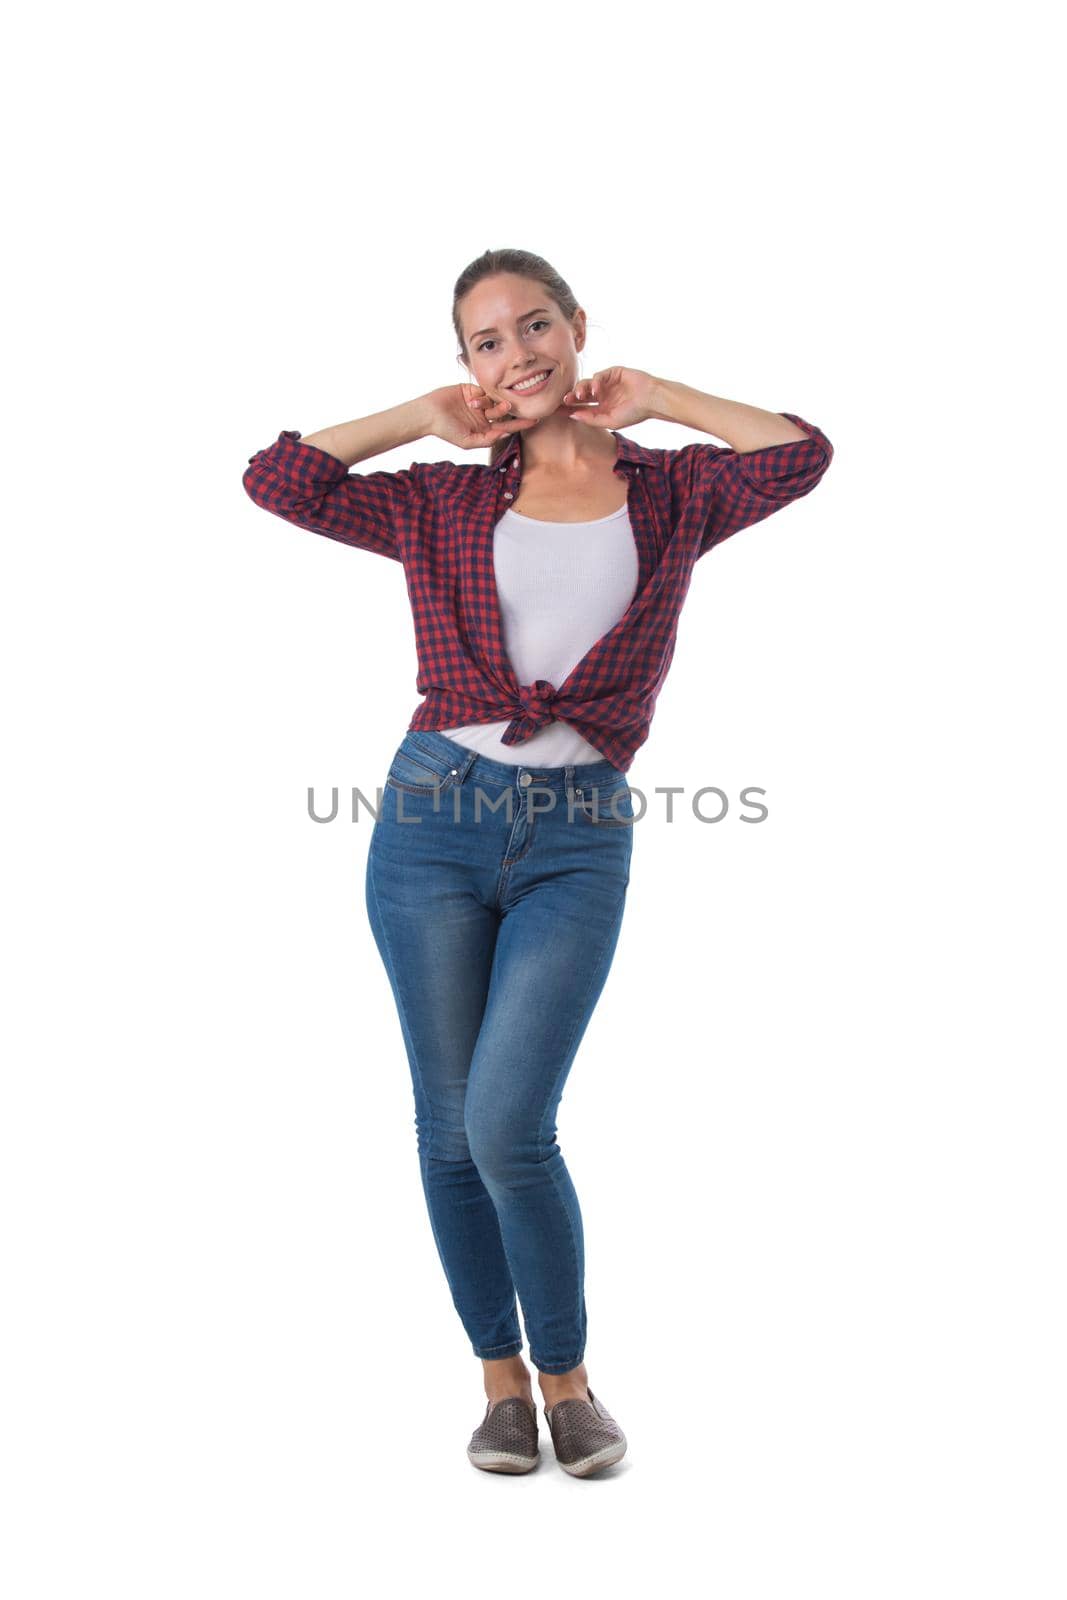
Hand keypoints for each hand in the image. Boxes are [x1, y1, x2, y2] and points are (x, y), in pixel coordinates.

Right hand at [423, 383, 540, 451]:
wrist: (428, 413)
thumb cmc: (446, 430)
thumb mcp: (467, 441)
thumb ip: (487, 439)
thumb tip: (505, 434)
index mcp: (485, 430)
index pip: (507, 427)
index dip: (521, 424)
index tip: (535, 419)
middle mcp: (484, 417)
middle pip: (503, 413)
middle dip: (508, 410)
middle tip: (510, 407)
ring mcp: (479, 403)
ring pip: (494, 400)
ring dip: (494, 403)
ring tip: (488, 405)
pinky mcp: (472, 390)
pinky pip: (484, 390)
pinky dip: (484, 393)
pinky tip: (479, 397)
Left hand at [561, 367, 658, 429]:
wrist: (651, 399)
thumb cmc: (634, 413)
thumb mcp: (610, 421)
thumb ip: (591, 419)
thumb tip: (572, 415)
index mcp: (601, 408)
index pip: (581, 407)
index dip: (568, 408)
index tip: (556, 411)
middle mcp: (602, 395)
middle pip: (580, 395)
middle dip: (571, 397)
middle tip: (564, 400)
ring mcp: (607, 383)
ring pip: (586, 383)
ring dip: (580, 389)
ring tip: (579, 395)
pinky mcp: (613, 373)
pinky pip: (598, 375)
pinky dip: (595, 381)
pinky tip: (596, 389)